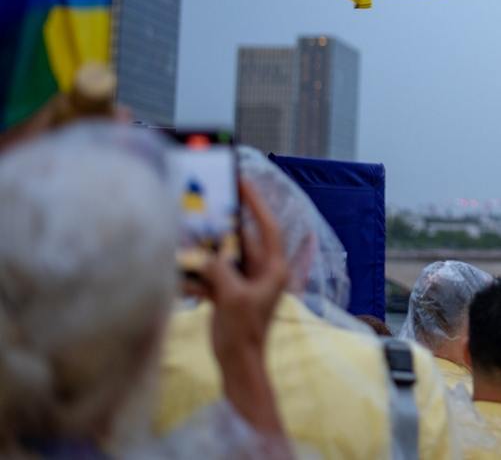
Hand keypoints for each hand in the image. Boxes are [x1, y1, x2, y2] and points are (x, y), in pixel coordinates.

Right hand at [199, 179, 288, 435]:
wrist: (237, 365)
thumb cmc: (244, 332)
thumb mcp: (232, 297)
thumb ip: (219, 270)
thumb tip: (204, 254)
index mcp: (273, 268)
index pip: (267, 226)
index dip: (255, 203)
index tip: (242, 181)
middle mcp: (262, 270)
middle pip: (242, 238)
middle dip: (223, 224)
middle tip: (206, 202)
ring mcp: (244, 280)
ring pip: (223, 255)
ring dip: (205, 250)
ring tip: (187, 237)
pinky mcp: (228, 291)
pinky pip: (211, 273)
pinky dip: (197, 274)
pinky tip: (181, 277)